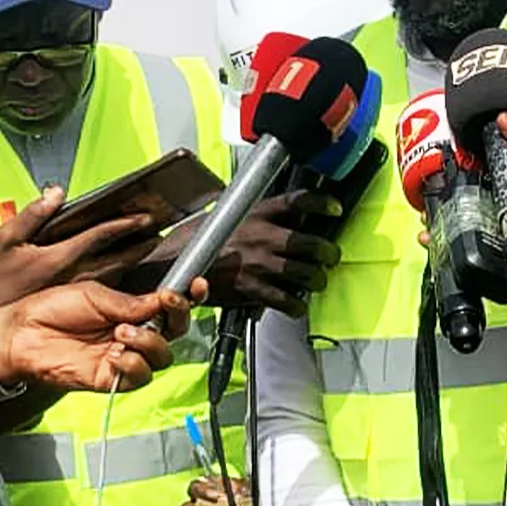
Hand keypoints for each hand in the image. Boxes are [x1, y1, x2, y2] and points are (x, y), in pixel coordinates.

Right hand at [0, 187, 157, 314]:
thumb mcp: (6, 240)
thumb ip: (32, 215)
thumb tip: (56, 192)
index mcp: (60, 258)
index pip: (102, 237)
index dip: (125, 225)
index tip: (146, 216)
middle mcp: (76, 275)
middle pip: (119, 258)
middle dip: (141, 244)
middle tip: (161, 229)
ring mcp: (79, 291)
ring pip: (117, 272)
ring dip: (135, 257)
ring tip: (152, 242)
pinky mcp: (78, 302)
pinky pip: (106, 284)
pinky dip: (121, 271)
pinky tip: (130, 262)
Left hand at [0, 278, 204, 392]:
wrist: (20, 334)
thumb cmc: (50, 308)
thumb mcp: (96, 296)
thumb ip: (131, 303)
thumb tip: (163, 302)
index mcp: (130, 310)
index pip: (169, 308)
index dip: (188, 298)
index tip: (196, 285)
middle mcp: (131, 334)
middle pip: (175, 333)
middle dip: (177, 318)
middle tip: (165, 304)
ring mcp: (123, 357)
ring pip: (162, 356)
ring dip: (150, 341)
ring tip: (122, 332)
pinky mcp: (111, 378)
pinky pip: (139, 376)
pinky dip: (133, 363)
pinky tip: (114, 354)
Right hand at [134, 190, 342, 317]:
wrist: (171, 264)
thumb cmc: (194, 240)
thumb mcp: (224, 214)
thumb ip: (250, 214)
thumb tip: (269, 215)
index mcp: (257, 211)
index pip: (300, 200)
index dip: (324, 203)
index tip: (335, 208)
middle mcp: (264, 235)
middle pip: (312, 243)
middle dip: (329, 252)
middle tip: (330, 256)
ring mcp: (260, 263)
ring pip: (307, 274)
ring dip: (317, 280)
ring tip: (316, 282)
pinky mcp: (252, 289)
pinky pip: (287, 300)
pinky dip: (297, 305)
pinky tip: (296, 305)